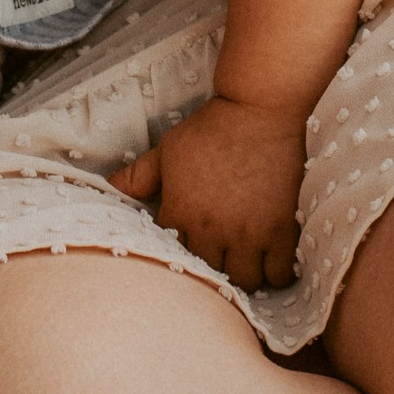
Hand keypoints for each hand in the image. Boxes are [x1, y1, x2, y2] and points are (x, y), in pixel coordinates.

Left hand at [110, 96, 304, 292]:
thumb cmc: (210, 129)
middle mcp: (212, 229)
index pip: (174, 254)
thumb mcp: (167, 150)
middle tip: (223, 256)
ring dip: (246, 274)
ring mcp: (248, 233)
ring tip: (247, 260)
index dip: (184, 251)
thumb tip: (111, 187)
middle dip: (215, 268)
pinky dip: (277, 273)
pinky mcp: (281, 230)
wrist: (257, 112)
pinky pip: (280, 274)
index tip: (194, 243)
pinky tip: (273, 259)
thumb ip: (140, 175)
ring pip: (246, 281)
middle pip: (211, 276)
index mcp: (180, 212)